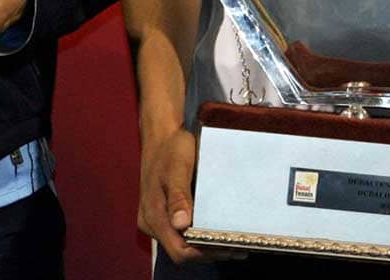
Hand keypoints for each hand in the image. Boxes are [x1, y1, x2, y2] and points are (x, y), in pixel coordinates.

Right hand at [136, 126, 240, 263]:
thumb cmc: (171, 149)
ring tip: (232, 241)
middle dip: (208, 251)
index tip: (227, 246)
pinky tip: (217, 230)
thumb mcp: (177, 167)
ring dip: (205, 245)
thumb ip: (178, 196)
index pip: (179, 250)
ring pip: (182, 243)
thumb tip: (181, 224)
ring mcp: (156, 220)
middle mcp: (152, 222)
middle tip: (237, 246)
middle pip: (181, 251)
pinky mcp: (164, 215)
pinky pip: (181, 233)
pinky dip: (199, 235)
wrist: (160, 136)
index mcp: (153, 215)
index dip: (203, 253)